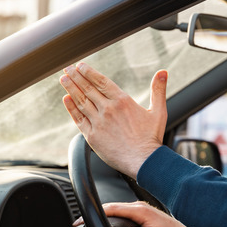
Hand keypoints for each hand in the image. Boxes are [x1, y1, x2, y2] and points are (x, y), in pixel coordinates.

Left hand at [60, 63, 167, 177]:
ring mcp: (98, 123)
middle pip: (88, 89)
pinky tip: (66, 100)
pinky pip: (79, 119)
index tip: (80, 65)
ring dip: (71, 89)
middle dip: (76, 77)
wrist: (143, 161)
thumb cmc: (151, 138)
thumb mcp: (158, 111)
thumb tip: (163, 72)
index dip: (89, 72)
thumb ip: (158, 90)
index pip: (101, 82)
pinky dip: (71, 108)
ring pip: (81, 101)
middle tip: (67, 68)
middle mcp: (108, 110)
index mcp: (123, 101)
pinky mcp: (92, 136)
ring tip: (63, 79)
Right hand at [74, 201, 196, 226]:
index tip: (82, 218)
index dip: (96, 212)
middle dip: (94, 212)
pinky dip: (110, 214)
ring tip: (87, 220)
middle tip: (78, 220)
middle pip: (111, 206)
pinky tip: (104, 219)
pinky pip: (121, 210)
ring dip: (101, 212)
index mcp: (140, 211)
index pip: (112, 208)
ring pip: (115, 208)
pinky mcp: (140, 211)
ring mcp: (139, 208)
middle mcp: (138, 206)